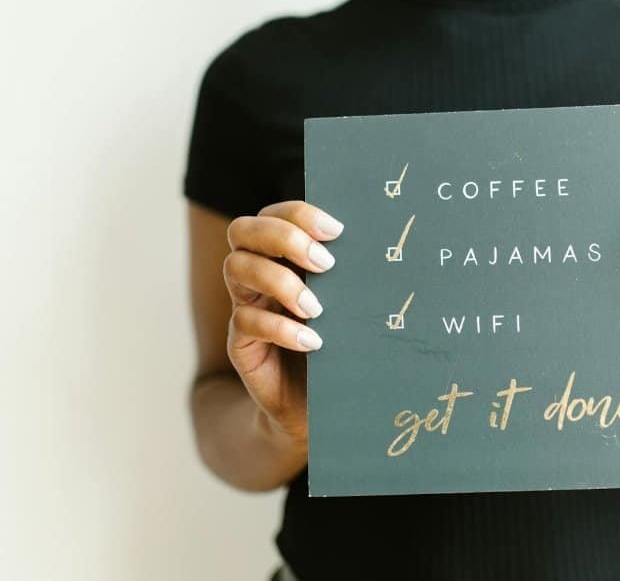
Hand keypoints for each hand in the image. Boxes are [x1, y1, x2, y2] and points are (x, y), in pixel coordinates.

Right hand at [222, 200, 343, 446]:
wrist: (317, 405)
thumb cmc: (339, 344)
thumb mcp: (347, 305)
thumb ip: (349, 275)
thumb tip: (383, 243)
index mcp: (281, 254)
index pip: (273, 214)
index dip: (298, 214)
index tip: (336, 231)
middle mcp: (257, 272)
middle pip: (242, 230)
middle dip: (283, 238)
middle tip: (325, 264)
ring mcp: (245, 305)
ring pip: (236, 268)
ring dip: (280, 282)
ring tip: (316, 309)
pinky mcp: (241, 342)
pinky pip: (246, 321)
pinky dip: (281, 328)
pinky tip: (313, 343)